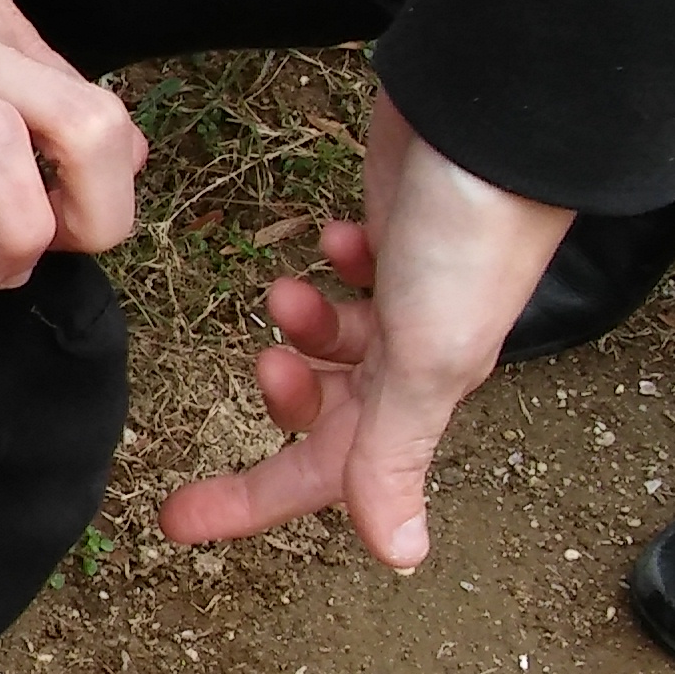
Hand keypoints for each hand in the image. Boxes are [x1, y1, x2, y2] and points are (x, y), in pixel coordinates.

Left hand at [158, 94, 571, 570]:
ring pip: (336, 339)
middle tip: (263, 360)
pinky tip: (335, 237)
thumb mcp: (425, 358)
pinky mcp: (401, 228)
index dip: (251, 501)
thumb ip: (395, 453)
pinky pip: (354, 267)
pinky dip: (332, 262)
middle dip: (286, 394)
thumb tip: (399, 555)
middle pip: (330, 409)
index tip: (177, 522)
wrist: (496, 118)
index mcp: (422, 392)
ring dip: (303, 325)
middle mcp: (420, 349)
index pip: (327, 472)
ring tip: (288, 293)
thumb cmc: (473, 236)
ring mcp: (412, 289)